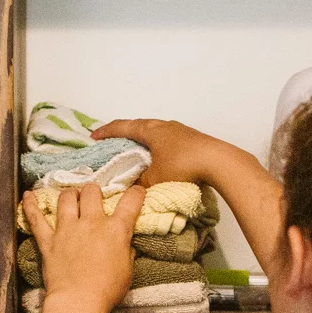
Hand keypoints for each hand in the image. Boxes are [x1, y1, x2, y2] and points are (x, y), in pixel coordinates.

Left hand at [23, 182, 144, 312]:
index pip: (130, 202)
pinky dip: (31, 205)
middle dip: (93, 191)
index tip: (136, 191)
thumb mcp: (128, 271)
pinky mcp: (48, 240)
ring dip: (70, 194)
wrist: (79, 301)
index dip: (136, 193)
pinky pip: (36, 218)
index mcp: (116, 230)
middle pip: (92, 191)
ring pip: (66, 198)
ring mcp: (67, 229)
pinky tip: (28, 195)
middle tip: (93, 197)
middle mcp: (92, 222)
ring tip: (71, 196)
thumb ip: (126, 251)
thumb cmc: (107, 290)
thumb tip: (124, 243)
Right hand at [92, 118, 226, 185]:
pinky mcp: (191, 140)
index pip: (122, 127)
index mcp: (150, 129)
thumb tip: (131, 187)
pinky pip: (166, 140)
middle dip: (123, 135)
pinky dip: (156, 147)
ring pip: (154, 133)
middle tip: (112, 144)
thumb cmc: (184, 165)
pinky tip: (157, 158)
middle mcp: (163, 125)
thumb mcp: (155, 178)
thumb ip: (139, 183)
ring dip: (141, 141)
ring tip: (134, 152)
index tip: (93, 137)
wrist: (219, 163)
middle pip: (138, 126)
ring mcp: (179, 131)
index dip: (105, 132)